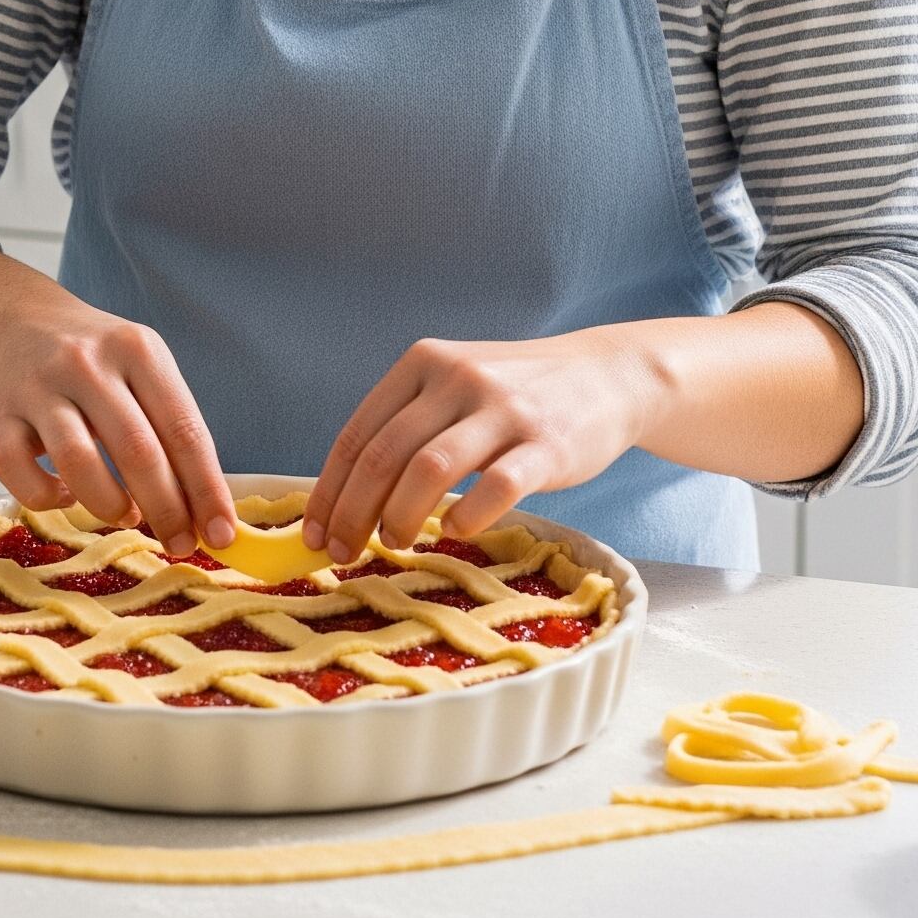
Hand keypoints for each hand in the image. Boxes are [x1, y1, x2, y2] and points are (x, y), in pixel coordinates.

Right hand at [0, 286, 237, 557]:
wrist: (17, 321)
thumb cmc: (94, 358)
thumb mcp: (142, 367)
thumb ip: (170, 427)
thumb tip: (205, 511)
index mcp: (137, 349)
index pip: (184, 429)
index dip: (206, 490)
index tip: (221, 535)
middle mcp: (87, 362)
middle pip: (137, 450)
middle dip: (166, 510)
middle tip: (179, 544)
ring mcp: (38, 386)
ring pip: (76, 461)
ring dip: (108, 505)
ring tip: (124, 515)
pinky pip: (17, 471)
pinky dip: (45, 497)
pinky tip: (64, 494)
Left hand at [301, 329, 661, 561]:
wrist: (605, 376)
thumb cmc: (514, 395)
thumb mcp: (452, 387)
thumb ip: (407, 426)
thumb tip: (345, 497)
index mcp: (421, 363)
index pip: (358, 435)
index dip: (329, 490)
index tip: (312, 535)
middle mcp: (455, 378)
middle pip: (384, 455)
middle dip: (353, 513)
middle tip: (342, 554)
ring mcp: (502, 408)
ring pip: (429, 468)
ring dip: (401, 516)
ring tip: (395, 543)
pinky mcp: (546, 443)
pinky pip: (496, 487)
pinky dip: (467, 516)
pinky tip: (458, 531)